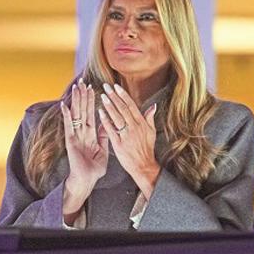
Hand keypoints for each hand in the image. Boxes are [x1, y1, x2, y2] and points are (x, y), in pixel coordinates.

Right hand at [60, 78, 108, 218]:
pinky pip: (69, 126)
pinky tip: (65, 105)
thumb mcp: (103, 149)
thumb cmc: (95, 167)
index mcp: (91, 134)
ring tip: (76, 88)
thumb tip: (109, 124)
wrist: (87, 180)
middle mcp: (82, 132)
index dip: (92, 102)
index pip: (92, 113)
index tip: (94, 89)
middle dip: (83, 97)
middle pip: (83, 111)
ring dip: (76, 101)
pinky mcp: (71, 141)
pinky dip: (67, 115)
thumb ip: (105, 136)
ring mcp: (76, 136)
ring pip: (76, 114)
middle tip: (83, 82)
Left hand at [98, 83, 159, 198]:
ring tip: (102, 96)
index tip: (116, 87)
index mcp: (142, 124)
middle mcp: (134, 128)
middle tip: (106, 87)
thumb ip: (150, 118)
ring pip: (116, 117)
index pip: (131, 106)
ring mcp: (126, 135)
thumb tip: (153, 106)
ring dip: (109, 106)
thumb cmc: (147, 149)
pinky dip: (105, 120)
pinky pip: (111, 130)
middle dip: (114, 97)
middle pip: (123, 109)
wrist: (143, 166)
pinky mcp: (119, 144)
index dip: (123, 95)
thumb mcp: (151, 132)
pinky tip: (100, 112)